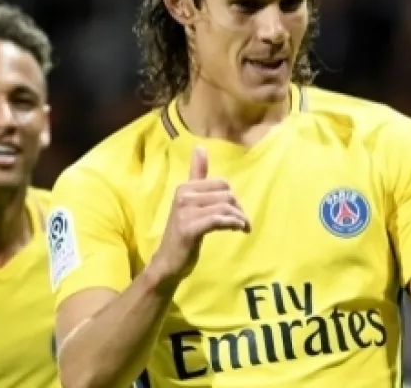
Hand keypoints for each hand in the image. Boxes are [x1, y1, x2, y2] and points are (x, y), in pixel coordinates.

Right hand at [149, 146, 249, 288]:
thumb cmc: (183, 231)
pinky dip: (233, 224)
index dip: (233, 197)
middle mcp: (183, 195)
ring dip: (239, 218)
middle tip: (241, 222)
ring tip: (242, 227)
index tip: (237, 212)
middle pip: (226, 194)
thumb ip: (197, 174)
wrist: (168, 262)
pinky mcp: (189, 228)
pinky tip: (238, 230)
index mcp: (185, 187)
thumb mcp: (190, 201)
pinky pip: (219, 220)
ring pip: (225, 207)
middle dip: (238, 208)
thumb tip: (200, 147)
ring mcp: (185, 212)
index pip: (222, 183)